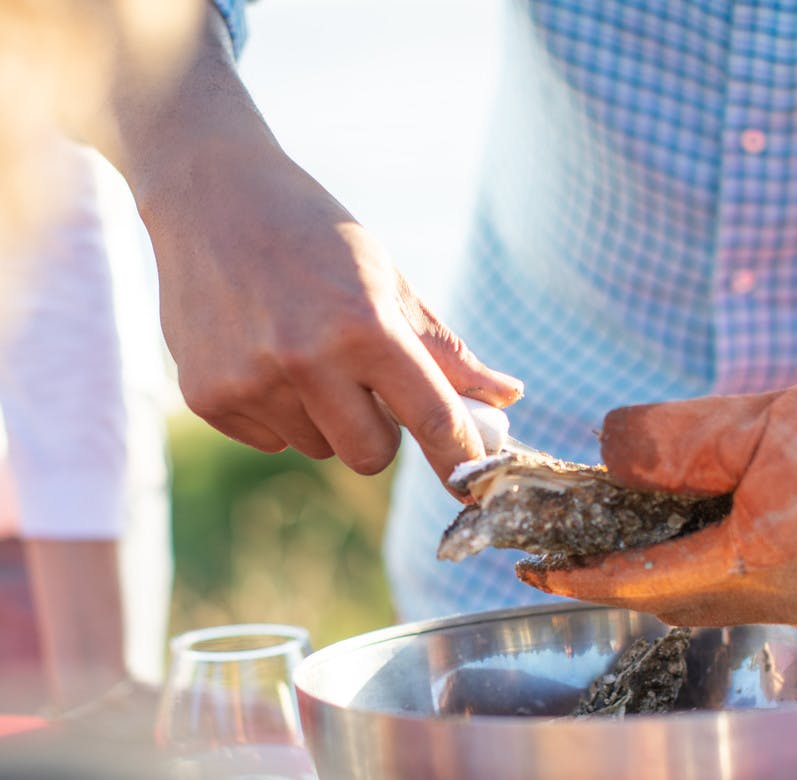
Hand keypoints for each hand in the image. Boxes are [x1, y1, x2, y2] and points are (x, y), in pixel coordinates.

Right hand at [112, 12, 521, 485]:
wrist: (207, 195)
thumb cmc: (312, 235)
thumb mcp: (385, 279)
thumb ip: (444, 350)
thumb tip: (508, 397)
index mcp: (363, 324)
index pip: (430, 418)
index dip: (458, 458)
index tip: (473, 486)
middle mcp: (304, 359)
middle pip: (371, 457)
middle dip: (379, 432)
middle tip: (363, 382)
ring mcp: (249, 382)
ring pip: (318, 448)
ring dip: (324, 417)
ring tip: (299, 349)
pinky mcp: (207, 398)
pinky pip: (271, 442)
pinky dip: (278, 412)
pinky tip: (259, 354)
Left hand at [520, 388, 796, 626]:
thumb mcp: (761, 423)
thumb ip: (676, 441)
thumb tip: (609, 450)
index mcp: (748, 563)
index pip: (634, 582)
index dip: (575, 576)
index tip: (531, 566)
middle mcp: (761, 599)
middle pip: (656, 597)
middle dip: (601, 573)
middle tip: (554, 547)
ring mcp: (781, 603)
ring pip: (688, 597)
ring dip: (641, 569)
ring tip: (601, 534)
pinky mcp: (791, 592)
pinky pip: (720, 586)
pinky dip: (682, 561)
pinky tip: (672, 526)